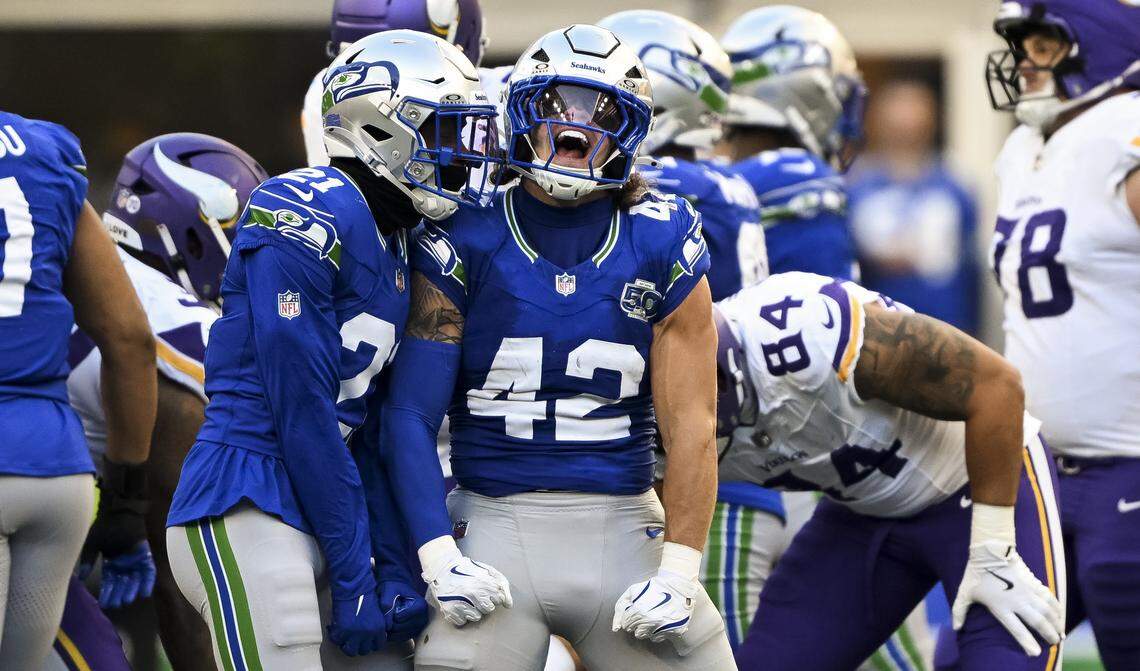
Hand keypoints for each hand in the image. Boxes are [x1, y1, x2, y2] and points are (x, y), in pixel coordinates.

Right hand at [79, 460, 151, 608]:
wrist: (119, 510)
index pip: (109, 581)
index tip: (103, 604)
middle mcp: (124, 562)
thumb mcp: (92, 544)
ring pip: (135, 579)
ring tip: (129, 599)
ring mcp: (135, 558)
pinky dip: (147, 581)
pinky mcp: (145, 553)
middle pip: (123, 582)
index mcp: (111, 562)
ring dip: (132, 589)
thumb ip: (87, 561)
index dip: (107, 592)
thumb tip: (81, 579)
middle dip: (119, 594)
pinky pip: (148, 570)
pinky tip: (145, 591)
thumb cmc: (104, 525)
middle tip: (117, 605)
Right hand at [328, 591, 386, 656]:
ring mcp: (355, 634)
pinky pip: (336, 641)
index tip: (365, 640)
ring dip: (345, 644)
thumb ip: (376, 625)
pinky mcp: (342, 630)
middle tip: (352, 638)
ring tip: (342, 637)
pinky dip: (333, 636)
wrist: (354, 587)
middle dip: (358, 645)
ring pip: (350, 650)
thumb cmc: (366, 595)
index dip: (370, 644)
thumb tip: (372, 634)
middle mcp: (368, 634)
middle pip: (363, 650)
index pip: (377, 646)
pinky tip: (333, 628)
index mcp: (379, 629)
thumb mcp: (377, 612)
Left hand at [379, 580, 428, 641]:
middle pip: (398, 628)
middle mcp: (423, 618)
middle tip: (387, 612)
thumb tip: (387, 624)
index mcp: (420, 606)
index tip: (388, 605)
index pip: (398, 618)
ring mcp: (420, 627)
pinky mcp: (415, 633)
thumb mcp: (389, 590)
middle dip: (389, 622)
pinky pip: (400, 639)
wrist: (399, 589)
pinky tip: (390, 624)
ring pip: (398, 636)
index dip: (389, 613)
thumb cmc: (395, 588)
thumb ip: (386, 604)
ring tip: (389, 617)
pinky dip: (393, 634)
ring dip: (390, 629)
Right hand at [419, 536, 511, 626]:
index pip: (499, 599)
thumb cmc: (468, 570)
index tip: (487, 591)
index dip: (494, 595)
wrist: (442, 568)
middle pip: (488, 609)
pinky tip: (458, 605)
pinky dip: (461, 615)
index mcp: (483, 582)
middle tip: (475, 595)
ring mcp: (461, 602)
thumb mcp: (487, 571)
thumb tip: (509, 605)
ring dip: (473, 610)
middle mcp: (472, 593)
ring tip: (466, 599)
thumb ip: (502, 585)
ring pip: (476, 617)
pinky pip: (463, 621)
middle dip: (484, 603)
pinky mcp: (450, 611)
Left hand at [612, 570, 698, 642]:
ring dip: (646, 628)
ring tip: (652, 616)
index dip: (628, 617)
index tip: (634, 611)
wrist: (677, 584)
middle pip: (635, 632)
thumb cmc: (652, 587)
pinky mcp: (674, 631)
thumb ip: (620, 608)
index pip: (626, 625)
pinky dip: (656, 631)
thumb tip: (616, 628)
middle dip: (637, 623)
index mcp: (639, 611)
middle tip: (644, 612)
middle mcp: (650, 621)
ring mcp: (663, 627)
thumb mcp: (633, 591)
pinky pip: (657, 638)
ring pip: (646, 636)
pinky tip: (659, 620)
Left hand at [952, 540, 1063, 655]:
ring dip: (1056, 623)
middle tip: (1055, 644)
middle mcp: (1017, 601)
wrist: (989, 551)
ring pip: (1047, 611)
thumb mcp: (964, 593)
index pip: (1017, 629)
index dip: (1027, 642)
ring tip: (1061, 634)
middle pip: (1038, 622)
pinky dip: (1056, 607)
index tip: (1036, 653)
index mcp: (1001, 607)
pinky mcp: (1033, 582)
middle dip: (1048, 634)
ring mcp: (1027, 591)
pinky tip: (1060, 615)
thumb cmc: (975, 574)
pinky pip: (1049, 597)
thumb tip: (955, 627)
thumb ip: (959, 611)